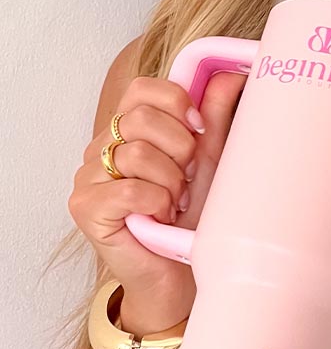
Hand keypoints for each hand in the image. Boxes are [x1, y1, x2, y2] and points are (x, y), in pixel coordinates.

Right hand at [68, 69, 246, 329]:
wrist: (178, 275)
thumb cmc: (190, 218)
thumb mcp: (208, 160)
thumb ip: (213, 116)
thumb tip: (229, 74)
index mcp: (126, 129)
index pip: (142, 88)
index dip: (176, 102)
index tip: (199, 129)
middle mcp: (100, 147)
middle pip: (141, 117)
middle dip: (179, 149)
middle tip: (186, 179)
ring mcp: (87, 177)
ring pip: (138, 154)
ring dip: (170, 182)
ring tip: (175, 203)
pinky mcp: (84, 207)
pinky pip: (129, 188)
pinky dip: (156, 203)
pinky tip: (160, 217)